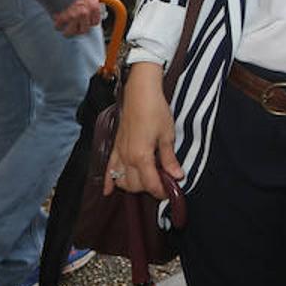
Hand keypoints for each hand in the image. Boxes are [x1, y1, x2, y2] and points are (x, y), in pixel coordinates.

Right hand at [52, 0, 101, 35]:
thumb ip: (92, 0)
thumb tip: (95, 2)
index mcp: (93, 7)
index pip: (95, 22)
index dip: (89, 23)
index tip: (85, 22)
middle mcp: (85, 13)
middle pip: (84, 30)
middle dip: (79, 29)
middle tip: (74, 27)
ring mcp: (73, 17)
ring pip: (71, 32)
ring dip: (67, 32)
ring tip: (64, 30)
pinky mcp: (62, 17)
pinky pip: (59, 27)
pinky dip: (57, 26)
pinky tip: (57, 23)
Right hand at [104, 63, 183, 199]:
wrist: (140, 93)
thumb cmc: (155, 111)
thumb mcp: (167, 136)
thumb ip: (169, 159)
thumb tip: (177, 176)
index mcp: (141, 156)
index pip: (150, 184)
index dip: (161, 191)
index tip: (170, 191)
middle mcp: (127, 158)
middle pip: (134, 185)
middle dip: (148, 188)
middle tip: (162, 184)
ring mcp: (119, 153)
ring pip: (121, 180)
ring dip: (132, 186)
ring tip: (146, 182)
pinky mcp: (115, 147)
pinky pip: (109, 168)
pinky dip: (108, 181)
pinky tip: (108, 191)